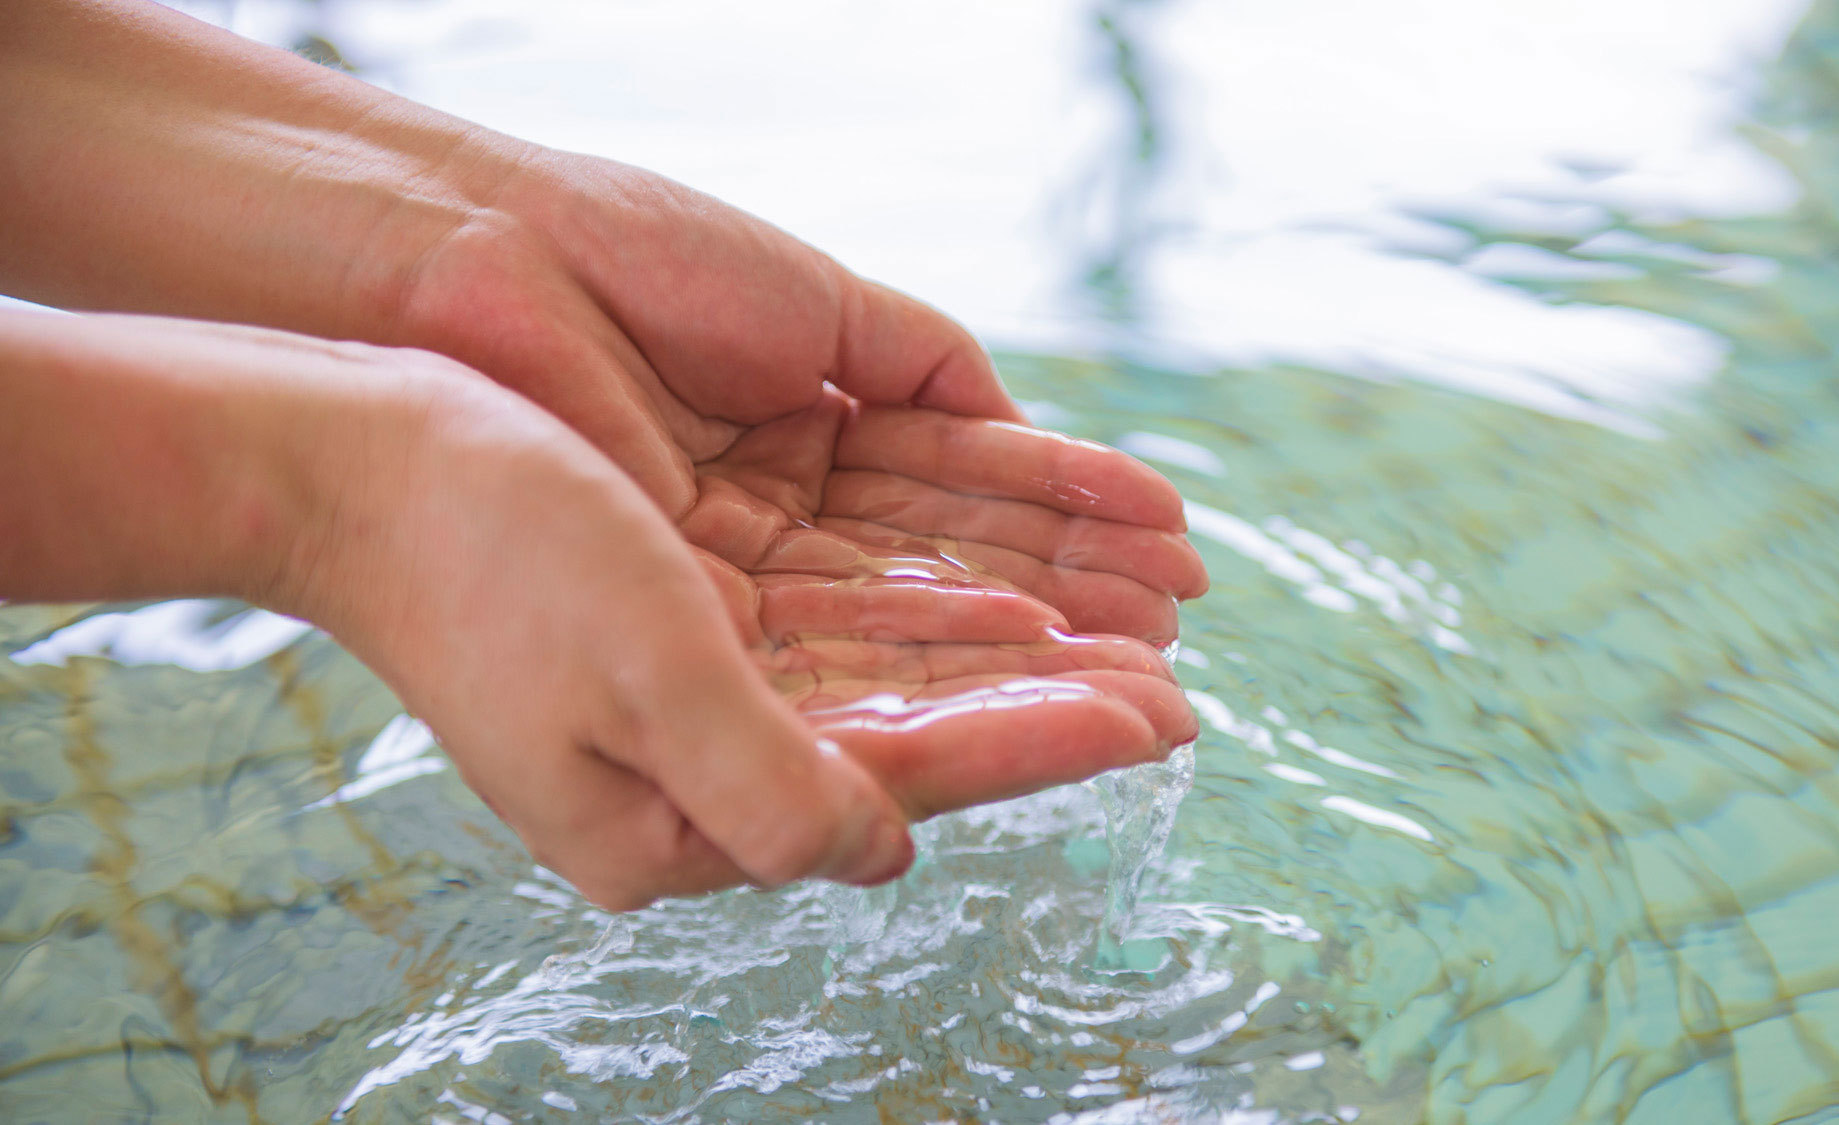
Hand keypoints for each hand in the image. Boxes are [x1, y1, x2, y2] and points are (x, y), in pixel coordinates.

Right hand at [297, 366, 1198, 910]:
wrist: (359, 463)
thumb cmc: (485, 556)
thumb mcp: (640, 676)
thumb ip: (771, 787)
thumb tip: (884, 859)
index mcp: (682, 818)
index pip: (905, 781)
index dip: (1040, 744)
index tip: (1159, 716)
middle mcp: (701, 775)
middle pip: (917, 740)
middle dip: (1049, 707)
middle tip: (1178, 685)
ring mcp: (696, 706)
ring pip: (896, 681)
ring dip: (1012, 654)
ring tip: (1120, 634)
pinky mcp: (692, 637)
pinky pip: (844, 629)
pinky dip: (932, 611)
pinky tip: (1003, 595)